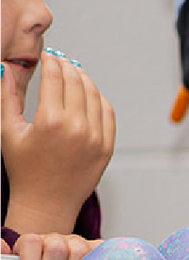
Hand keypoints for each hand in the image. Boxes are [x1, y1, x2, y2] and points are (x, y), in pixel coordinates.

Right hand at [0, 53, 114, 236]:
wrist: (47, 203)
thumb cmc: (25, 170)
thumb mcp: (8, 130)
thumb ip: (6, 96)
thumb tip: (3, 67)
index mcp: (51, 122)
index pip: (55, 77)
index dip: (51, 62)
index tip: (47, 56)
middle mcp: (78, 129)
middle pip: (77, 82)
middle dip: (67, 67)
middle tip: (60, 61)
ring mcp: (96, 139)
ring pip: (95, 95)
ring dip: (85, 80)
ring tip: (74, 74)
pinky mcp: (107, 148)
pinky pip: (108, 114)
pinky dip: (100, 99)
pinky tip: (90, 94)